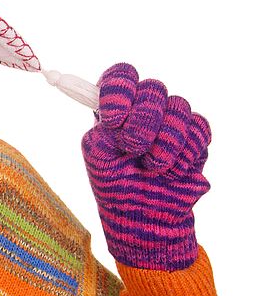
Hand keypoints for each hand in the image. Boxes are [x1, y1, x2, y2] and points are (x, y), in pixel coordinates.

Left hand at [81, 63, 210, 270]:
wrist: (146, 220)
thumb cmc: (115, 187)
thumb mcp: (97, 157)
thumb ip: (102, 128)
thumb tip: (114, 114)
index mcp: (115, 110)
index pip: (120, 76)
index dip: (120, 90)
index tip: (114, 119)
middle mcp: (144, 110)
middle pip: (152, 88)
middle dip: (142, 123)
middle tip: (134, 150)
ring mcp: (171, 122)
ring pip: (179, 107)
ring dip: (164, 143)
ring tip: (153, 167)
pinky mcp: (195, 139)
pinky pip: (199, 129)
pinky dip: (185, 154)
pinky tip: (172, 171)